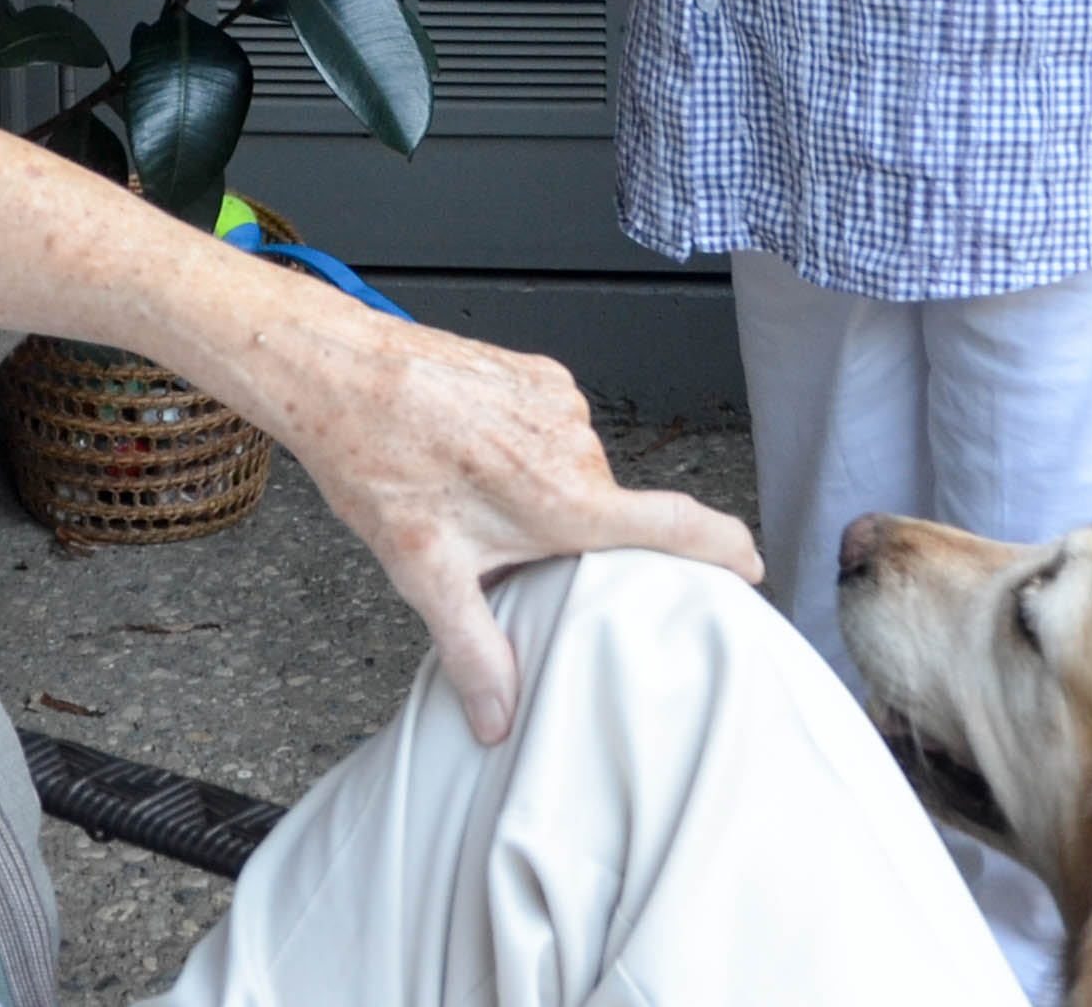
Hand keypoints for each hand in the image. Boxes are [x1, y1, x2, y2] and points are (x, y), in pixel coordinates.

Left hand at [252, 304, 760, 741]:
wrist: (340, 372)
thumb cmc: (377, 460)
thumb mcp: (424, 571)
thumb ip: (475, 650)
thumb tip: (499, 719)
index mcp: (565, 499)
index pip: (678, 526)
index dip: (726, 551)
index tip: (752, 570)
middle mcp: (577, 445)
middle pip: (606, 512)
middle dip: (571, 538)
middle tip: (506, 549)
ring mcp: (560, 402)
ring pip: (575, 471)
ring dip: (542, 493)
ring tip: (472, 494)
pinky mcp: (540, 374)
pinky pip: (553, 428)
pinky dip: (524, 450)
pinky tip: (470, 455)